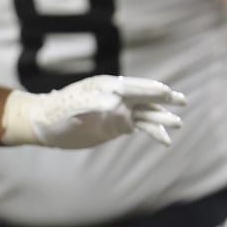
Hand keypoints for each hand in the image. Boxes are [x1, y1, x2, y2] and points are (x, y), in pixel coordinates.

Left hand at [1, 75, 185, 147]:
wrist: (44, 124)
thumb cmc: (55, 112)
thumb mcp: (71, 107)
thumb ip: (92, 103)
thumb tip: (115, 102)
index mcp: (108, 87)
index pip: (133, 86)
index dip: (150, 89)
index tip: (165, 92)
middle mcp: (118, 97)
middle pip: (147, 96)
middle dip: (165, 98)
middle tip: (182, 101)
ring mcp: (121, 111)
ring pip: (148, 112)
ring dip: (162, 117)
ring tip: (178, 124)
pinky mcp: (120, 124)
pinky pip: (142, 127)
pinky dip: (154, 132)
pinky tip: (165, 140)